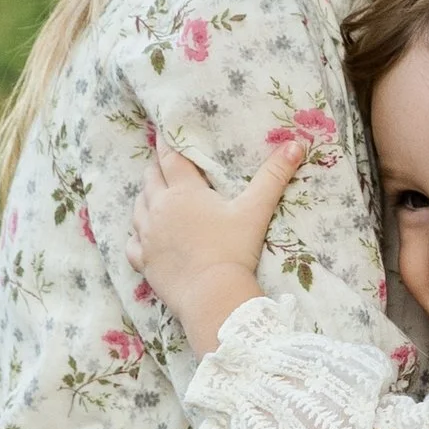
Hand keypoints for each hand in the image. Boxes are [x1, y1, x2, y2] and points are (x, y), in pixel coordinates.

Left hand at [130, 132, 306, 352]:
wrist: (212, 296)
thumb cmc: (234, 250)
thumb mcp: (255, 211)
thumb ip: (274, 176)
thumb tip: (296, 145)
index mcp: (184, 192)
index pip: (170, 158)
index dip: (166, 143)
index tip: (162, 132)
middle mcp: (159, 209)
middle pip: (150, 179)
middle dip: (156, 169)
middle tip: (162, 165)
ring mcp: (148, 236)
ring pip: (138, 209)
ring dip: (144, 199)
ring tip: (152, 197)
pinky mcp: (144, 262)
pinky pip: (132, 244)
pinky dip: (136, 237)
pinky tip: (142, 238)